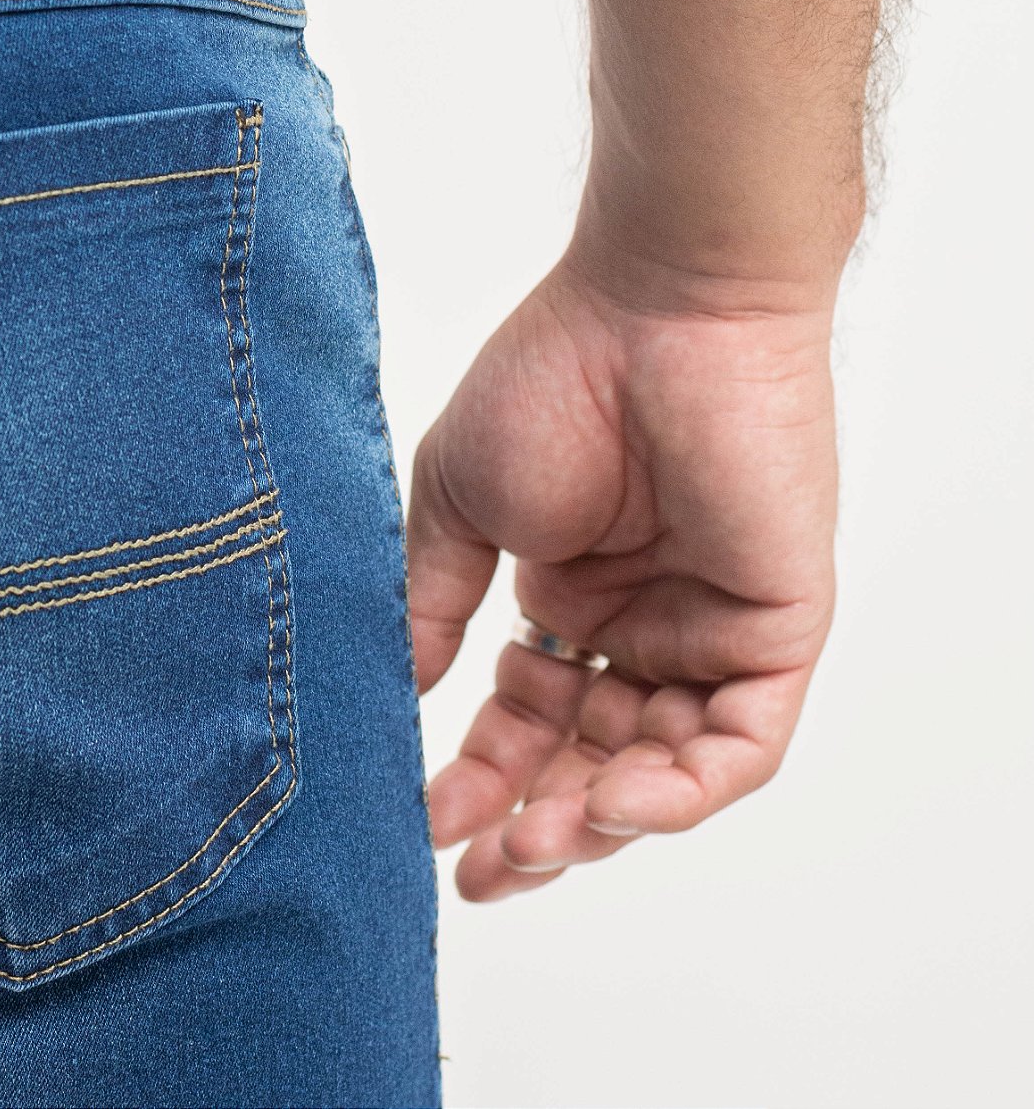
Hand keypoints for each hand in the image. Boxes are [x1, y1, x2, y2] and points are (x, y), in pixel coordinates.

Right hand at [408, 236, 837, 900]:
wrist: (658, 304)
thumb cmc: (555, 373)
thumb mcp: (459, 497)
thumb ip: (435, 601)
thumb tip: (400, 697)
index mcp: (569, 593)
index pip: (528, 718)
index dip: (482, 777)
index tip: (427, 824)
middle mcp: (642, 623)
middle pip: (593, 760)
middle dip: (536, 824)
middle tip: (483, 872)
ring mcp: (710, 630)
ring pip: (664, 770)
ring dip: (601, 820)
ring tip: (535, 844)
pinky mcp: (777, 630)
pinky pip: (741, 745)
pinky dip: (681, 788)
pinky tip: (615, 802)